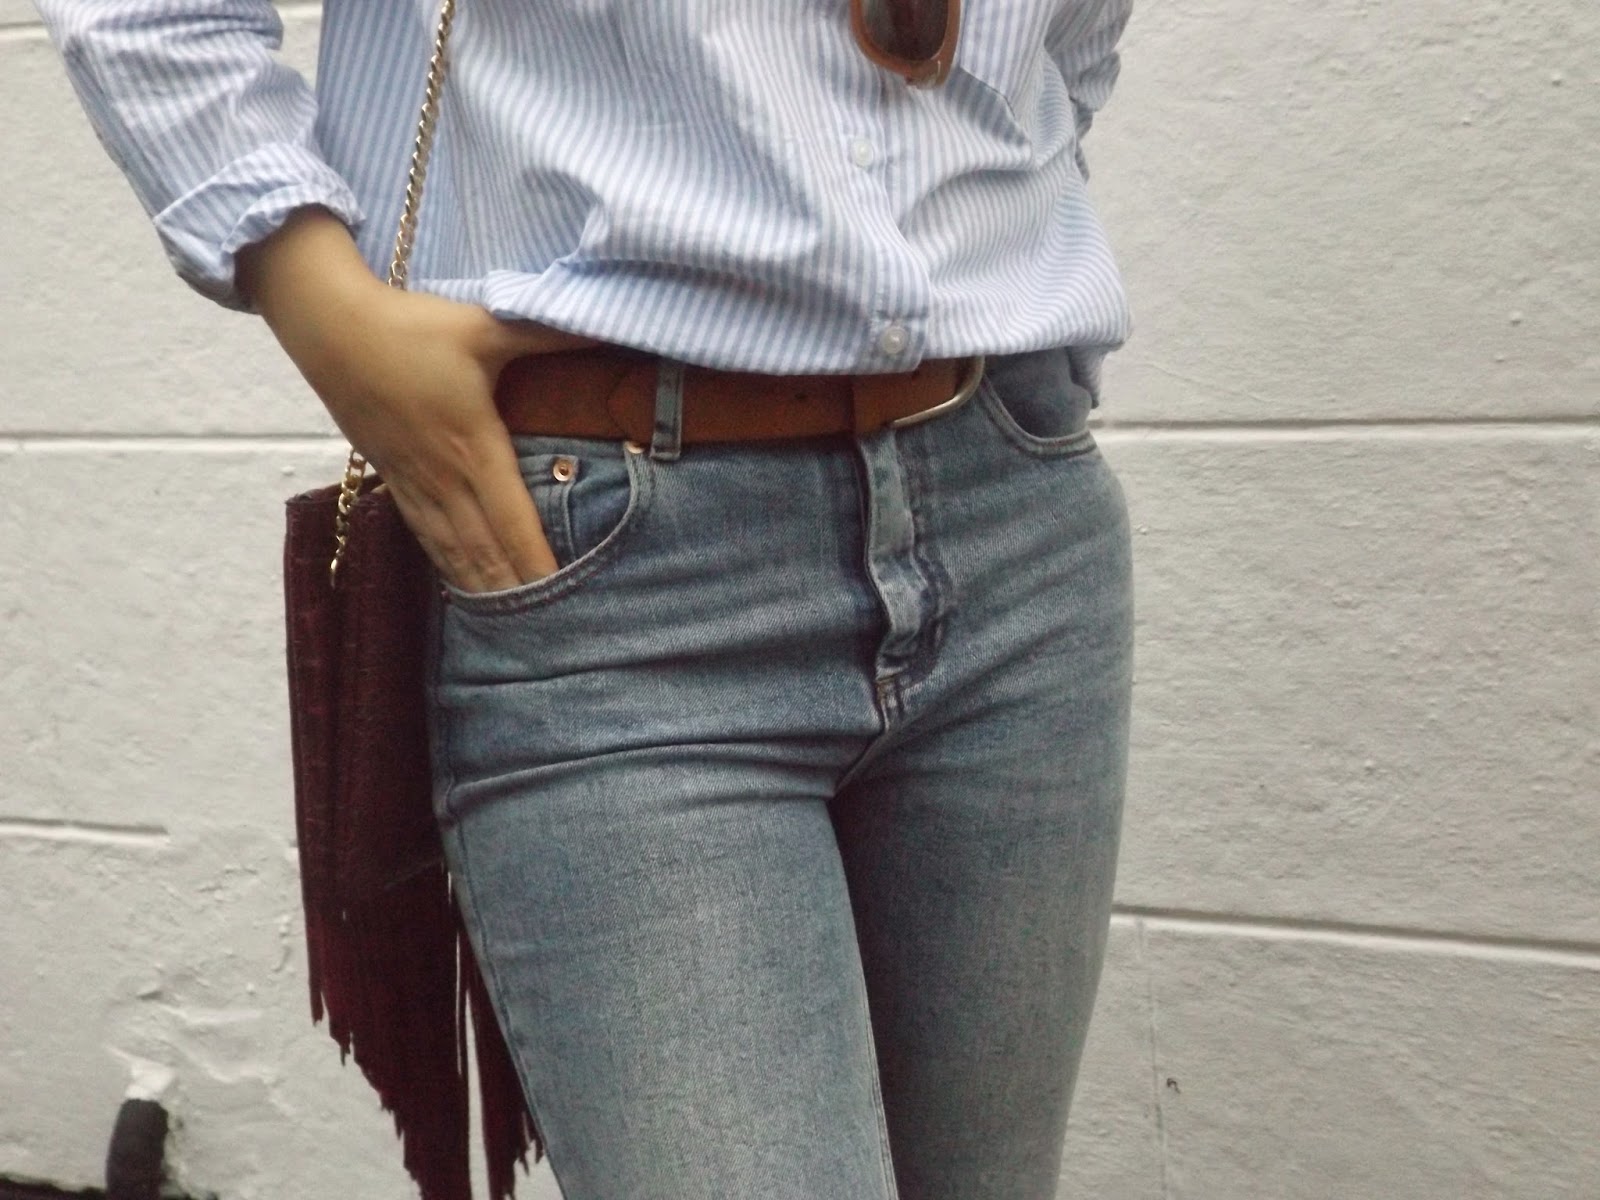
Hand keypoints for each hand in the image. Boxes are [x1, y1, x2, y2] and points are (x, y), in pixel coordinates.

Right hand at [239, 207, 597, 592]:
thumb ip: (549, 332)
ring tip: (510, 630)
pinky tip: (461, 587)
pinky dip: (447, 565)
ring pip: (453, 550)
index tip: (562, 598)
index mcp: (474, 447)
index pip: (513, 521)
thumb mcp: (486, 325)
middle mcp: (444, 476)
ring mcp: (413, 481)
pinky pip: (425, 533)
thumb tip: (606, 327)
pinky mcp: (391, 476)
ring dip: (481, 589)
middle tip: (548, 633)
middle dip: (516, 593)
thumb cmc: (412, 326)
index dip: (537, 563)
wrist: (329, 327)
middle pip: (485, 550)